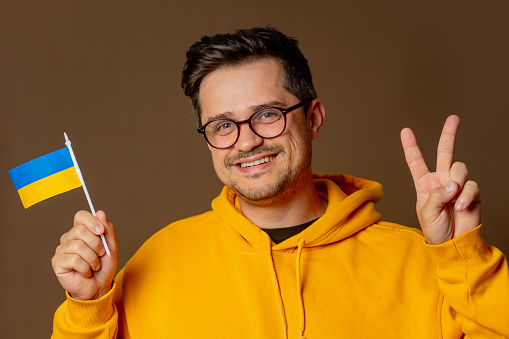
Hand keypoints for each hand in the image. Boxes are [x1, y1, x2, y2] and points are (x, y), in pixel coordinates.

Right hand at [52, 210, 117, 299]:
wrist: (98, 287)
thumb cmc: (103, 267)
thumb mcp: (111, 247)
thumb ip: (107, 230)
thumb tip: (100, 212)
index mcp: (81, 231)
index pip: (81, 216)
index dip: (92, 221)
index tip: (101, 232)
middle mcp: (68, 238)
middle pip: (81, 230)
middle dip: (96, 244)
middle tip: (101, 255)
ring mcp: (61, 250)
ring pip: (79, 246)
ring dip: (93, 259)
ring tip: (94, 266)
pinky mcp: (57, 262)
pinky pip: (74, 260)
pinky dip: (86, 268)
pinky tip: (86, 272)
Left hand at [400, 115, 480, 244]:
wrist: (453, 244)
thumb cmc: (435, 230)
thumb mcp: (426, 213)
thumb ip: (436, 195)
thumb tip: (451, 183)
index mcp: (424, 184)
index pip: (416, 162)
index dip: (411, 146)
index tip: (405, 130)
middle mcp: (441, 180)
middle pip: (445, 152)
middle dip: (449, 134)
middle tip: (454, 118)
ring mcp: (457, 185)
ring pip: (459, 168)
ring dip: (455, 184)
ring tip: (452, 203)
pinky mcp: (472, 193)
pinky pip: (471, 185)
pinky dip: (465, 196)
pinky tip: (460, 207)